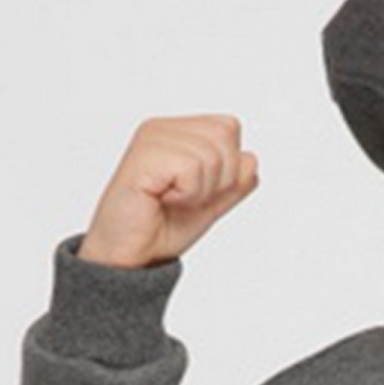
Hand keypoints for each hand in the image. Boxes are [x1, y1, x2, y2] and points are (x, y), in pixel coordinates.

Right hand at [78, 114, 260, 270]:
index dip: (227, 167)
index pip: (229, 128)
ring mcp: (152, 139)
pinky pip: (191, 168)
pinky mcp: (144, 157)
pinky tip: (162, 200)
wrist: (131, 257)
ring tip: (172, 200)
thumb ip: (233, 183)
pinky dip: (186, 194)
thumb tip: (252, 160)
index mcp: (176, 132)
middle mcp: (163, 129)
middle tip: (186, 198)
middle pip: (226, 134)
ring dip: (200, 190)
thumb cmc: (160, 229)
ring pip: (211, 154)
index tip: (197, 191)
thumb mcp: (209, 204)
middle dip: (219, 178)